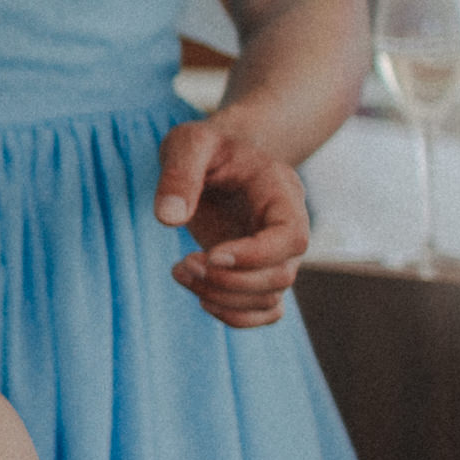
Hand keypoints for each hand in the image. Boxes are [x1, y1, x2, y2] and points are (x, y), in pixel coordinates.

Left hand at [154, 117, 309, 327]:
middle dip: (228, 281)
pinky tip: (199, 294)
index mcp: (281, 192)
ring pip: (270, 298)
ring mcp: (276, 253)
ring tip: (180, 271)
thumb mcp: (189, 143)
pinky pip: (265, 310)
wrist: (218, 157)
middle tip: (183, 263)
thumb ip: (179, 174)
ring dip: (222, 298)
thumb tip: (169, 219)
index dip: (255, 256)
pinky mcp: (259, 270)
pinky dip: (235, 316)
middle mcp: (287, 226)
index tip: (210, 254)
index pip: (291, 237)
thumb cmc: (206, 146)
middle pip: (281, 276)